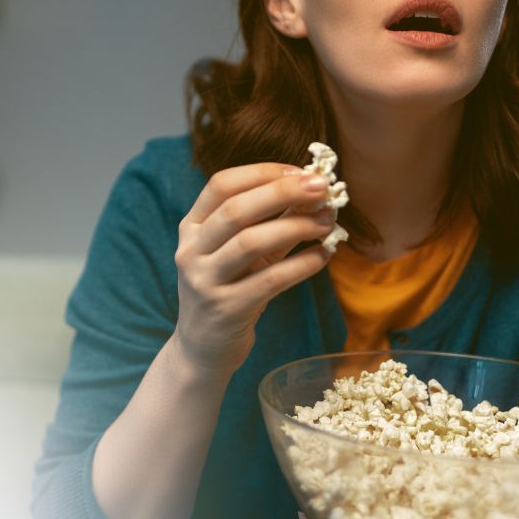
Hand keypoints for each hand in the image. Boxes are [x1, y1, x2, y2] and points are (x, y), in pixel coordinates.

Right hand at [173, 163, 335, 376]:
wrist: (203, 348)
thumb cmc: (229, 288)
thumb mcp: (243, 252)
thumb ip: (271, 220)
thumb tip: (312, 189)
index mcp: (192, 227)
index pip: (222, 185)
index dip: (263, 173)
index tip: (300, 171)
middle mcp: (191, 250)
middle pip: (237, 209)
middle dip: (284, 192)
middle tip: (323, 188)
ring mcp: (204, 281)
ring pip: (251, 242)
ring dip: (296, 226)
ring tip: (327, 222)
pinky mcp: (226, 310)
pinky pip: (270, 280)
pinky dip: (301, 264)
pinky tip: (324, 255)